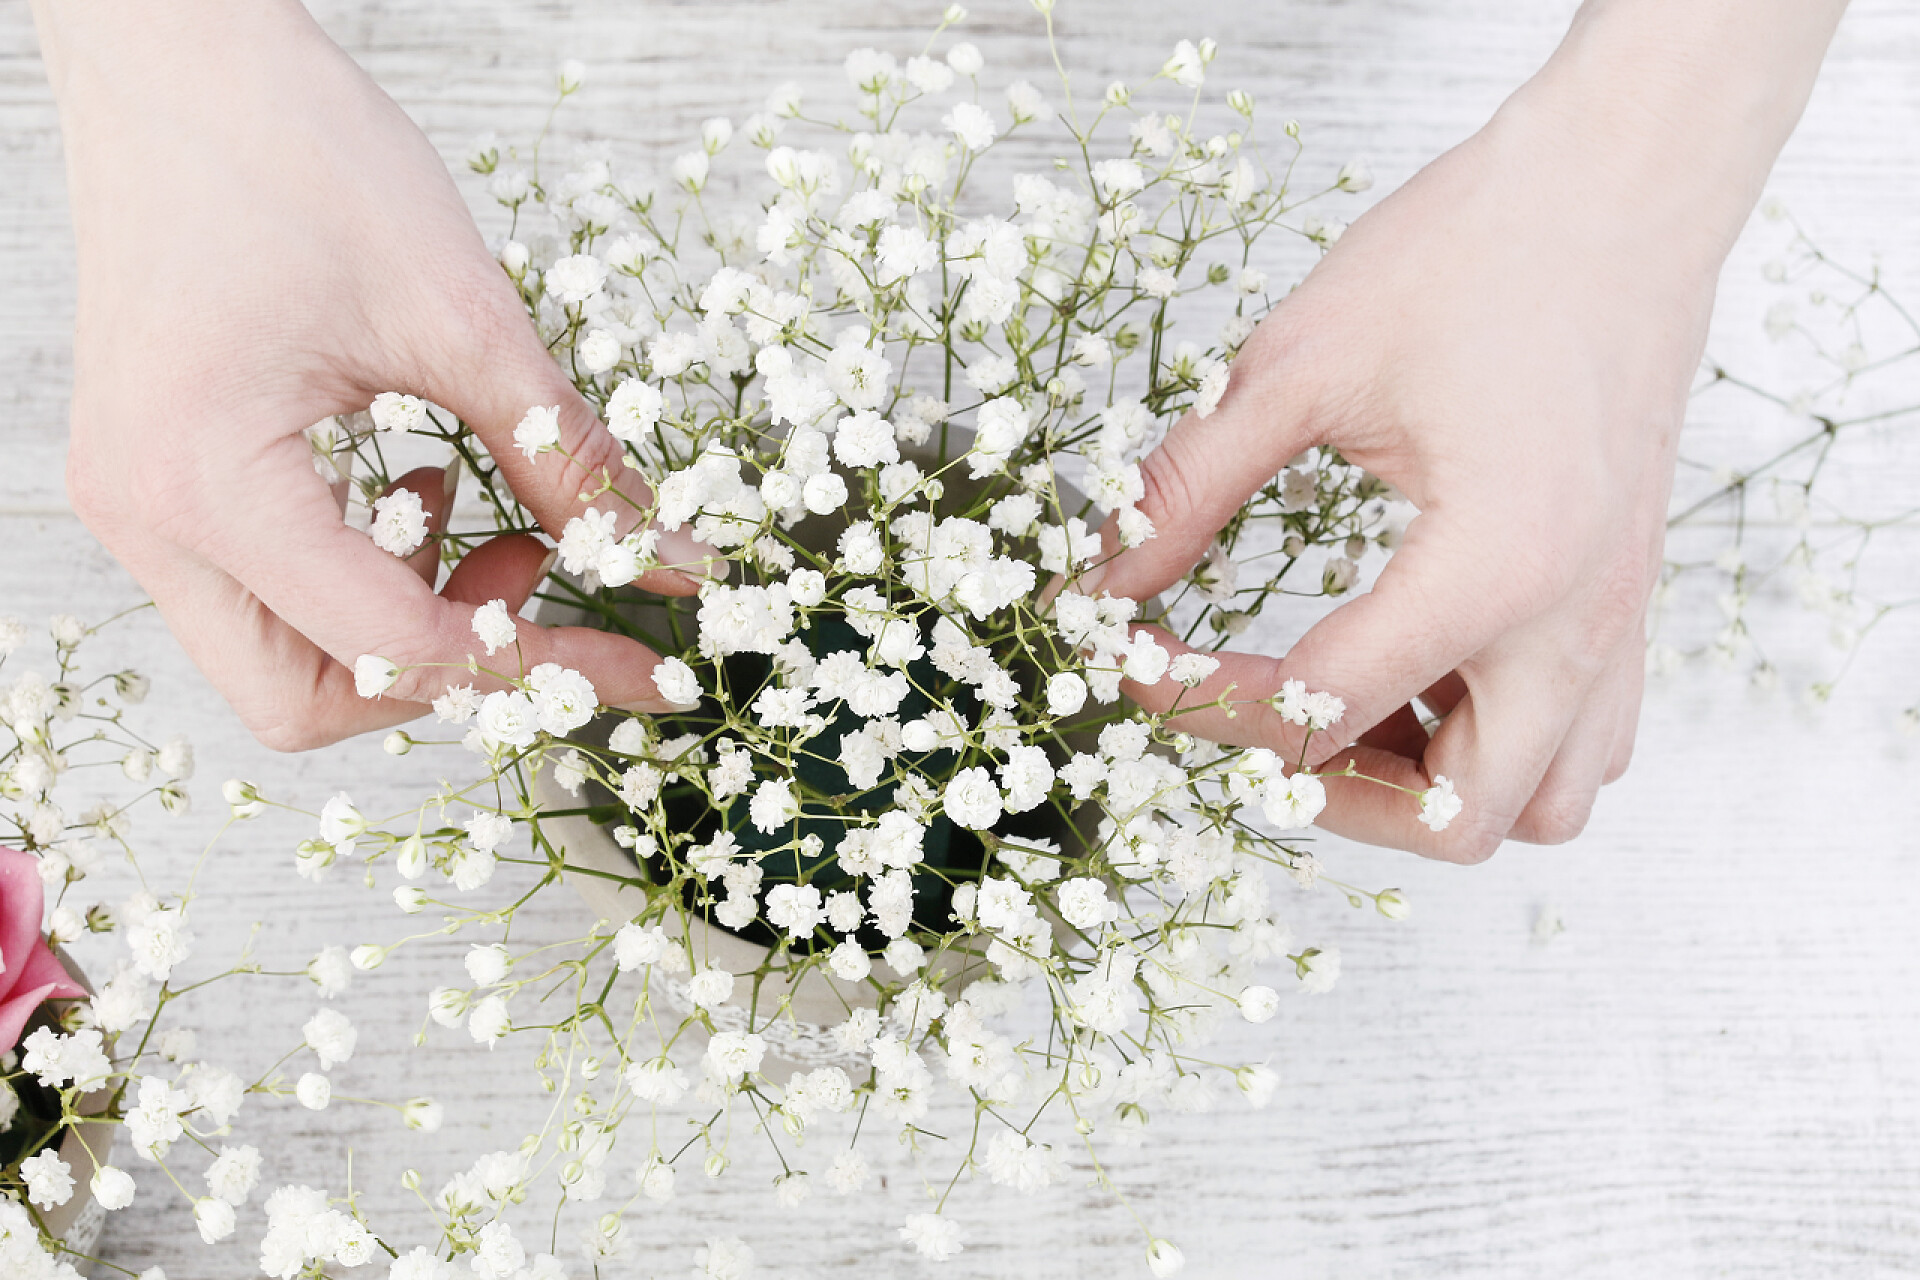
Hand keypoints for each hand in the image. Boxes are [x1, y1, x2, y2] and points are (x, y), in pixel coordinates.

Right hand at [34, 0, 700, 749]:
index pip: (398, 645)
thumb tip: (671, 562)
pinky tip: (421, 484)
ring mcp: (138, 503)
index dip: (542, 664)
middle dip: (447, 670)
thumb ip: (572, 460)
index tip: (645, 667)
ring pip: (283, 659)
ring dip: (404, 623)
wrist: (175, 52)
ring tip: (483, 515)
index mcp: (209, 485)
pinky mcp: (156, 475)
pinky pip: (265, 588)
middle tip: (539, 579)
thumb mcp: (463, 317)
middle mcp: (149, 519)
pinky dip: (362, 575)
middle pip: (308, 699)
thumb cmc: (297, 153)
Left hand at [1093, 0, 1845, 859]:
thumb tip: (1098, 583)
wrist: (1623, 186)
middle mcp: (1576, 623)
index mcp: (1498, 564)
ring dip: (1426, 791)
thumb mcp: (1300, 363)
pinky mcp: (1627, 601)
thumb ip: (1189, 487)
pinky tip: (1417, 678)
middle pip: (1460, 819)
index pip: (1322, 705)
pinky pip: (1581, 745)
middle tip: (1243, 720)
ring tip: (1337, 709)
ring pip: (1540, 804)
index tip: (1133, 673)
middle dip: (1326, 796)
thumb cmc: (1479, 250)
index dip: (1202, 707)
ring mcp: (1618, 621)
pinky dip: (1494, 749)